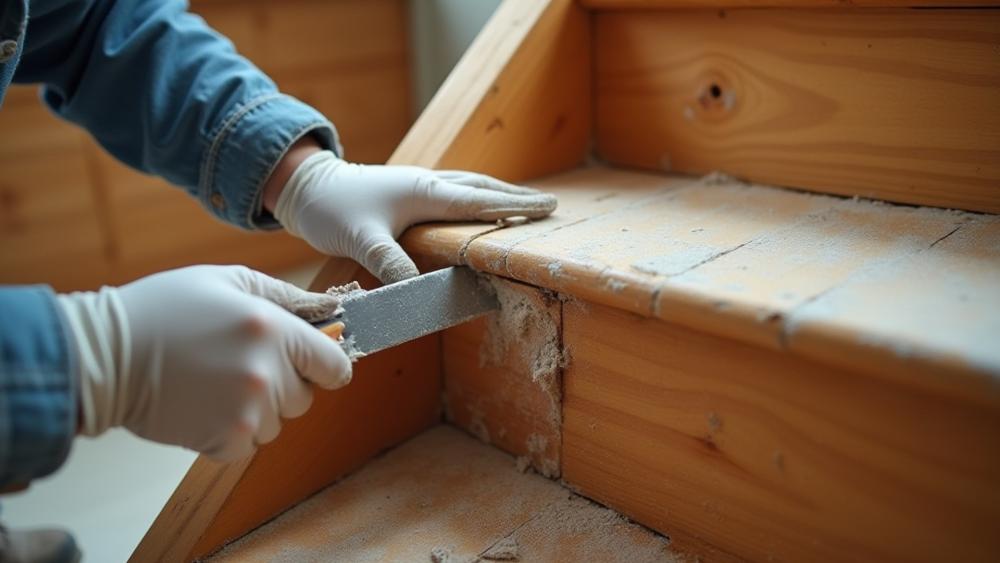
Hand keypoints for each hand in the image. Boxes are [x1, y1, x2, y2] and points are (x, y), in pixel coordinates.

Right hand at [58, 265, 350, 460]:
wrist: (103, 355)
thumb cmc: (165, 309)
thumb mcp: (228, 281)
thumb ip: (286, 295)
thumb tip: (330, 311)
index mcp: (274, 329)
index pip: (335, 365)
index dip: (326, 365)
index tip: (312, 364)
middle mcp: (267, 372)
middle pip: (305, 397)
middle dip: (283, 385)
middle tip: (240, 365)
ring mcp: (246, 410)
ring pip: (277, 422)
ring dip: (256, 409)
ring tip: (214, 383)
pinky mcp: (223, 440)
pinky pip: (248, 444)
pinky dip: (230, 431)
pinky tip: (202, 405)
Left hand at [270, 150, 557, 282]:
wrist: (305, 186)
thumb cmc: (332, 209)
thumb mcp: (361, 240)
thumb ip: (390, 264)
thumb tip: (419, 293)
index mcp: (425, 192)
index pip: (480, 202)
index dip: (515, 208)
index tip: (548, 208)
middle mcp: (427, 183)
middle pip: (482, 188)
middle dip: (516, 198)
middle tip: (549, 206)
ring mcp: (418, 184)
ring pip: (468, 187)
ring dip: (497, 194)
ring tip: (522, 205)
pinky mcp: (407, 191)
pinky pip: (453, 192)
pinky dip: (474, 197)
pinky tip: (476, 206)